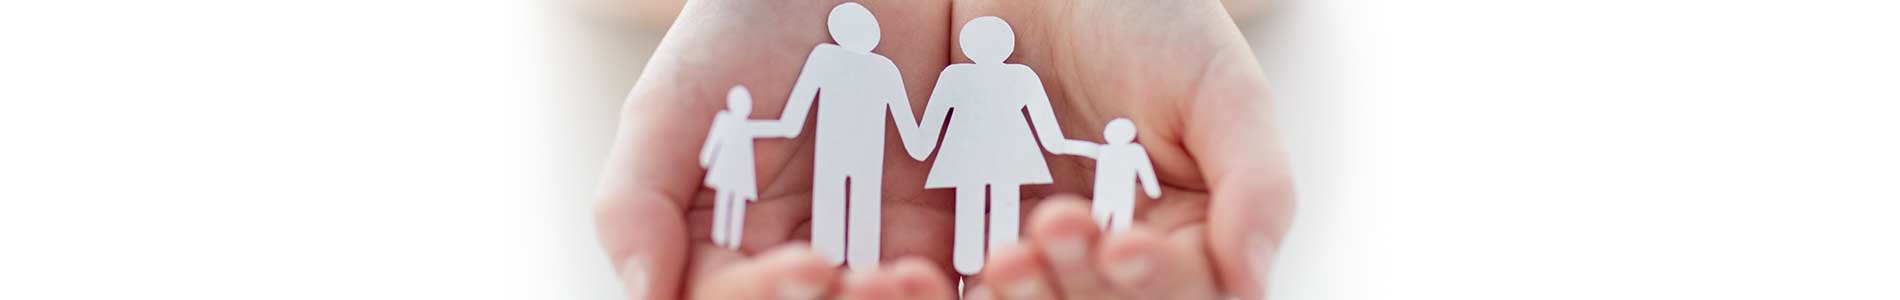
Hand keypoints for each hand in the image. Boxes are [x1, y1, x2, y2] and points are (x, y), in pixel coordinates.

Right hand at [592, 0, 960, 298]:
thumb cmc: (748, 22)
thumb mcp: (677, 101)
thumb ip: (637, 201)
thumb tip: (641, 293)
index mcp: (723, 245)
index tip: (812, 263)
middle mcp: (801, 257)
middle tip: (879, 283)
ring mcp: (877, 246)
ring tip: (919, 277)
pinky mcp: (950, 226)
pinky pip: (963, 275)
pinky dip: (974, 279)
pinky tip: (985, 258)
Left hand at [949, 0, 1293, 298]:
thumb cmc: (1147, 16)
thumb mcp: (1216, 83)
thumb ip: (1254, 181)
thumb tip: (1253, 281)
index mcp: (1181, 239)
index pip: (1179, 292)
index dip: (1156, 284)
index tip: (1124, 247)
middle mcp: (1099, 260)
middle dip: (1075, 288)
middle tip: (1054, 225)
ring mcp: (1020, 252)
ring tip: (999, 259)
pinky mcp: (941, 239)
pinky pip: (936, 290)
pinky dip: (925, 297)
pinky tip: (911, 273)